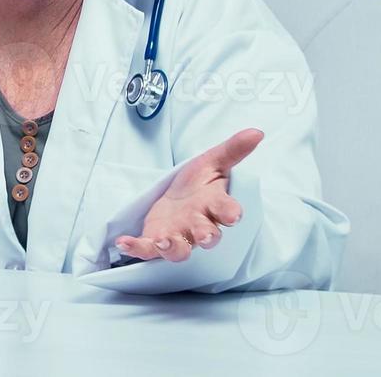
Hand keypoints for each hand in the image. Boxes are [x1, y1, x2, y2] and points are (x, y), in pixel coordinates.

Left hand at [114, 128, 262, 263]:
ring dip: (172, 247)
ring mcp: (178, 235)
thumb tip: (256, 132)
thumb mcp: (212, 161)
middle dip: (207, 236)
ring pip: (179, 249)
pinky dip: (136, 248)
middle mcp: (198, 224)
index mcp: (214, 205)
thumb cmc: (198, 184)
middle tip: (205, 237)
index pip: (227, 210)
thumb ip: (232, 149)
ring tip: (163, 241)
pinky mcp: (156, 240)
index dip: (231, 213)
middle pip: (207, 234)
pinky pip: (147, 249)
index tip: (233, 215)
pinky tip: (123, 242)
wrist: (176, 198)